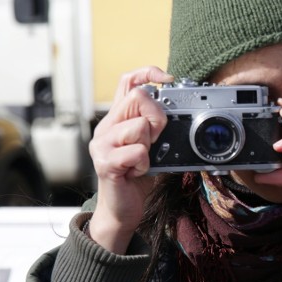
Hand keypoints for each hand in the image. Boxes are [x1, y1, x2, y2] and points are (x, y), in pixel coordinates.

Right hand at [87, 67, 172, 252]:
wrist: (122, 209)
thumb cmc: (138, 176)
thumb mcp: (152, 145)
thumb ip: (156, 126)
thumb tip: (178, 107)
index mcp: (118, 118)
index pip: (127, 81)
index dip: (147, 72)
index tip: (168, 78)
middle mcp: (107, 127)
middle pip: (137, 98)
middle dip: (157, 117)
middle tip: (155, 140)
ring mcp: (102, 144)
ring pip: (138, 125)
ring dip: (150, 145)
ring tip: (143, 160)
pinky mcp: (105, 163)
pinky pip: (137, 152)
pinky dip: (144, 164)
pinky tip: (137, 172)